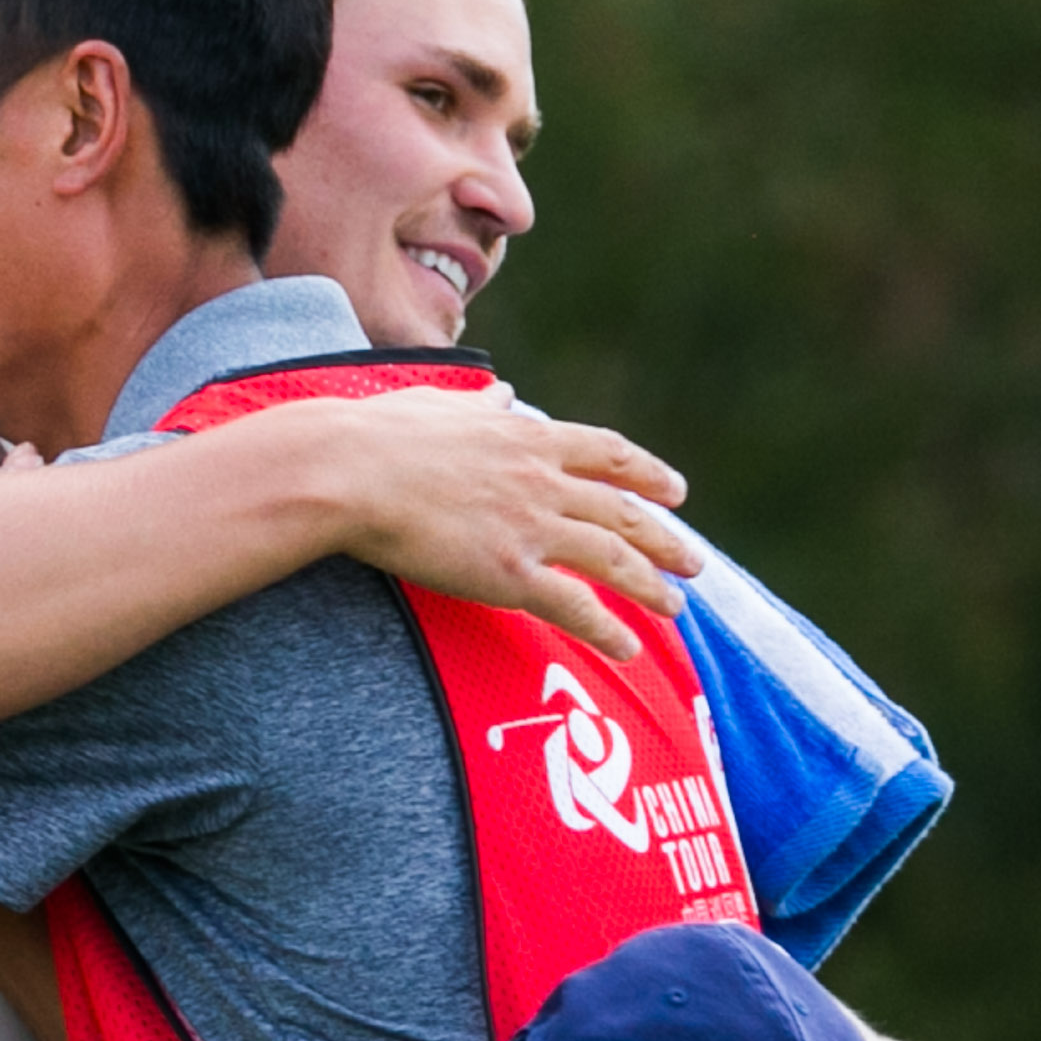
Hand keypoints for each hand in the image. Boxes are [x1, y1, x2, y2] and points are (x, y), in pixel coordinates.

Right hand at [303, 385, 701, 665]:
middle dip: (666, 539)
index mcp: (527, 437)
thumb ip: (479, 404)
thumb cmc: (378, 435)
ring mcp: (531, 526)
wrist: (346, 471)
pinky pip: (574, 606)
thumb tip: (501, 392)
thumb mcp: (440, 403)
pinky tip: (628, 649)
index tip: (677, 491)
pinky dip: (608, 629)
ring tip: (675, 608)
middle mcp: (543, 479)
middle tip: (694, 562)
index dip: (648, 474)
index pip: (608, 454)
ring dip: (650, 587)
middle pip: (624, 511)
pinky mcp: (509, 572)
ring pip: (612, 560)